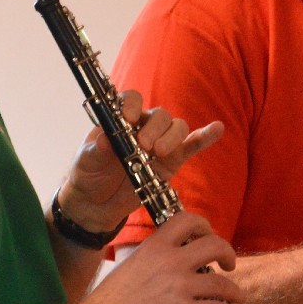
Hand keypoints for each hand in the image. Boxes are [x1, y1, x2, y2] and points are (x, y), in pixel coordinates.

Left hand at [57, 89, 224, 233]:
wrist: (96, 203)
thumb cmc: (89, 174)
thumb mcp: (86, 160)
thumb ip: (96, 149)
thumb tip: (105, 140)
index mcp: (121, 119)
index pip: (131, 100)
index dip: (132, 106)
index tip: (127, 119)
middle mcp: (144, 126)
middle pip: (159, 115)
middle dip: (154, 128)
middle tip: (143, 145)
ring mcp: (161, 143)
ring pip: (176, 128)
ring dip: (171, 137)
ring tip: (159, 152)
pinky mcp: (173, 161)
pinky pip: (192, 145)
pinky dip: (205, 137)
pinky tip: (217, 129)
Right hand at [83, 212, 247, 303]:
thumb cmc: (109, 303)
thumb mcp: (130, 264)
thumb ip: (154, 258)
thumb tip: (171, 258)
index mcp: (155, 246)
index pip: (188, 220)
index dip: (205, 226)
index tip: (208, 236)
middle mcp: (170, 261)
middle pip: (215, 245)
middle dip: (228, 254)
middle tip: (229, 265)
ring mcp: (179, 287)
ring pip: (223, 283)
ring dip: (235, 291)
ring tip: (236, 297)